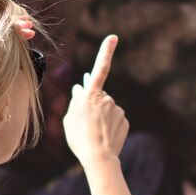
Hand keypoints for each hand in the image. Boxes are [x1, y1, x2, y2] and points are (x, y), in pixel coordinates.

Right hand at [63, 35, 127, 168]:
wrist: (99, 157)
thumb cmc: (79, 138)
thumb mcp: (70, 118)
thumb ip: (76, 101)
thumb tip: (80, 88)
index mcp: (91, 95)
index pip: (100, 68)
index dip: (106, 51)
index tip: (113, 38)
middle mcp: (107, 98)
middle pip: (98, 97)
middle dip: (92, 105)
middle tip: (85, 123)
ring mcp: (118, 109)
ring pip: (107, 109)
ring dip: (100, 117)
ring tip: (92, 133)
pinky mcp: (125, 120)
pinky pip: (115, 120)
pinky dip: (109, 126)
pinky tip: (103, 136)